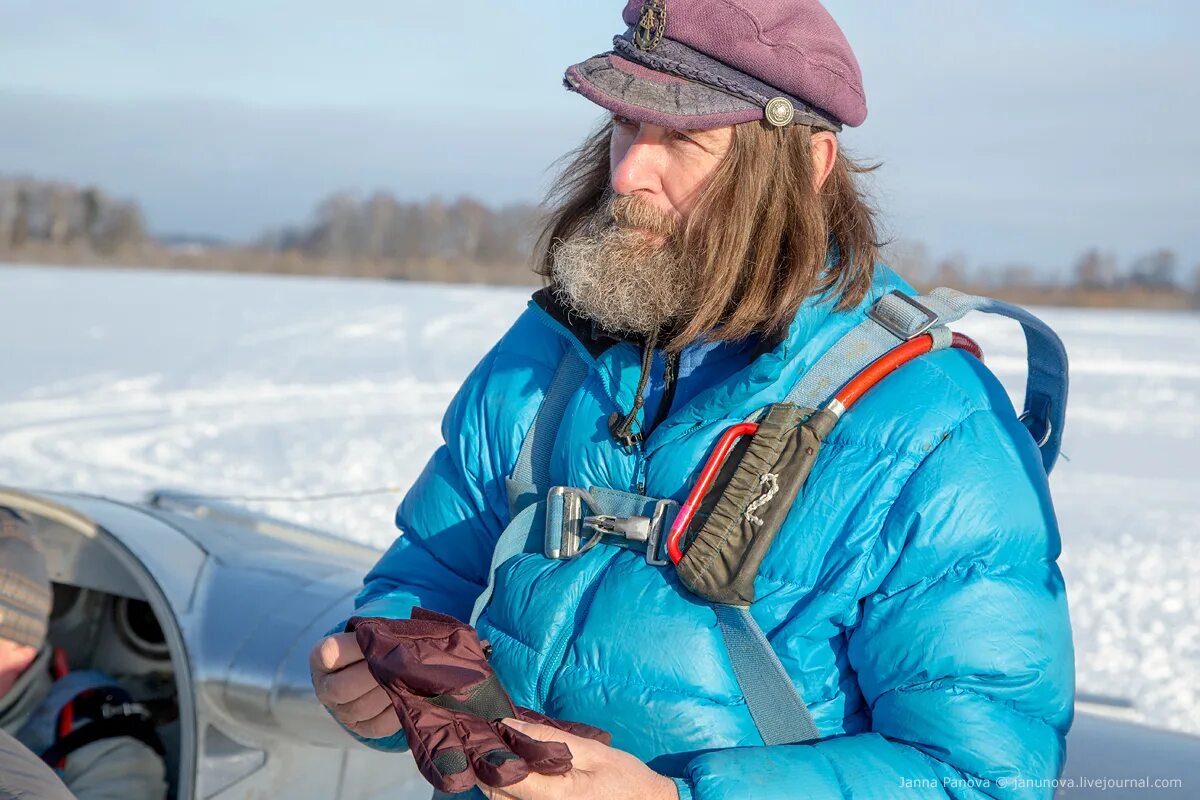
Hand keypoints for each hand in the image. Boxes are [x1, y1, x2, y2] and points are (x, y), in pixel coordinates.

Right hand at [309, 632, 400, 738]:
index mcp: (321, 659)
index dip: (356, 647)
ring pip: (361, 708)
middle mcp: (325, 687)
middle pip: (342, 688)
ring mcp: (341, 711)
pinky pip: (378, 726)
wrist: (373, 669)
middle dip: (375, 675)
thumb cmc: (374, 643)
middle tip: (400, 664)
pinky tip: (410, 697)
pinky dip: (396, 712)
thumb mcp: (369, 632)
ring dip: (388, 693)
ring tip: (409, 679)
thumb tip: (401, 637)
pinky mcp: (361, 728)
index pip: (330, 653)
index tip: (381, 638)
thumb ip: (377, 632)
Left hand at [477, 718, 678, 799]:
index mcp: (559, 796)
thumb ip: (549, 739)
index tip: (486, 732)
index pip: (508, 778)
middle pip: (497, 795)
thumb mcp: (591, 751)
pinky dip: (511, 789)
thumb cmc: (624, 778)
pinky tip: (516, 770)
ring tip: (499, 751)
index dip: (491, 754)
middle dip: (487, 767)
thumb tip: (510, 725)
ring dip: (496, 778)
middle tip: (487, 739)